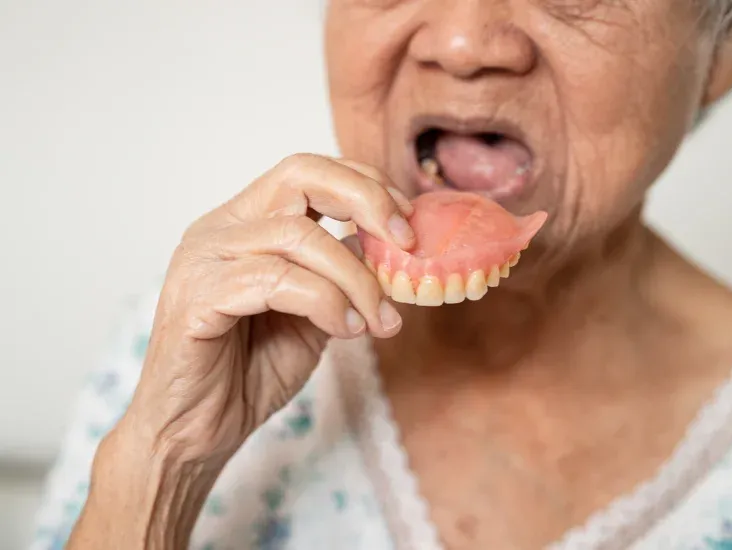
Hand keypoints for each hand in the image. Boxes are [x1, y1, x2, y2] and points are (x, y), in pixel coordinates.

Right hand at [120, 153, 413, 466]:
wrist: (193, 434)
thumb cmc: (249, 373)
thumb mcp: (313, 314)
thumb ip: (340, 276)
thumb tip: (388, 249)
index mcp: (245, 225)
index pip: (308, 172)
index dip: (365, 186)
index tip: (407, 225)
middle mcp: (220, 229)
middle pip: (301, 175)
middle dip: (366, 202)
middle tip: (408, 246)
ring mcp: (203, 258)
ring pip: (298, 236)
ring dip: (355, 279)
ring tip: (377, 320)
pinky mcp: (197, 296)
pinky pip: (275, 280)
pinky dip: (324, 302)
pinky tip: (344, 329)